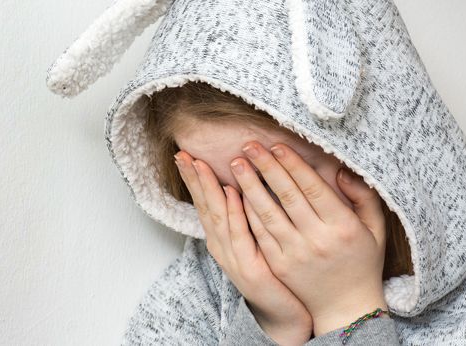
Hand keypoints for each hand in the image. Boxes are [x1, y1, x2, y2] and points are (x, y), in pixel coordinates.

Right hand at [174, 151, 312, 344]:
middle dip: (193, 179)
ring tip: (200, 165)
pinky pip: (240, 235)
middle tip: (182, 154)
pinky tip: (230, 193)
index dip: (194, 179)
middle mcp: (222, 246)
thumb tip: (243, 184)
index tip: (185, 154)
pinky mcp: (250, 268)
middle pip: (204, 206)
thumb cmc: (273, 272)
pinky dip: (234, 213)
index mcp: (223, 238)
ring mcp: (234, 258)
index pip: (205, 203)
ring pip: (218, 217)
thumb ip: (247, 214)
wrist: (283, 312)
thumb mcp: (256, 239)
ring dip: (208, 189)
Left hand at [232, 141, 388, 336]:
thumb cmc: (362, 261)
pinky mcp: (279, 266)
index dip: (293, 164)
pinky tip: (238, 194)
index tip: (277, 145)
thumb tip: (341, 171)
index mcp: (343, 226)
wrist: (346, 308)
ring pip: (268, 214)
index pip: (312, 187)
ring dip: (250, 186)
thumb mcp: (376, 228)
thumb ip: (363, 196)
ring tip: (237, 164)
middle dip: (266, 167)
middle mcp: (318, 239)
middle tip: (249, 144)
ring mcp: (296, 254)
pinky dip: (248, 213)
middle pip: (287, 196)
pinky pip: (260, 234)